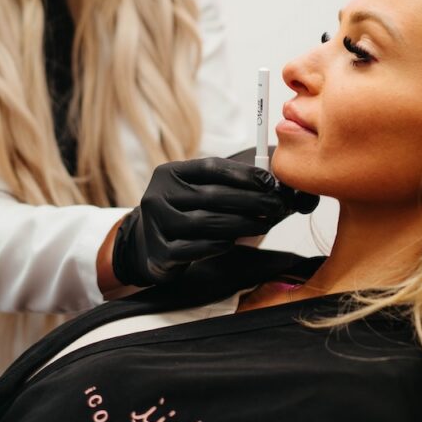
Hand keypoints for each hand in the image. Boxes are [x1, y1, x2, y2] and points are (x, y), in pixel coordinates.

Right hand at [112, 157, 315, 285]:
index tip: (271, 181)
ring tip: (264, 225)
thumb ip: (225, 186)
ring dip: (240, 224)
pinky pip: (195, 248)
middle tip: (276, 206)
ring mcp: (156, 225)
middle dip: (250, 201)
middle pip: (211, 196)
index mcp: (169, 173)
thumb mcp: (196, 192)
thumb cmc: (183, 213)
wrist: (145, 244)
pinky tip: (234, 242)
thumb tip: (272, 185)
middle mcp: (158, 195)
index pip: (211, 168)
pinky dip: (218, 245)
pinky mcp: (160, 253)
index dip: (243, 174)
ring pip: (205, 223)